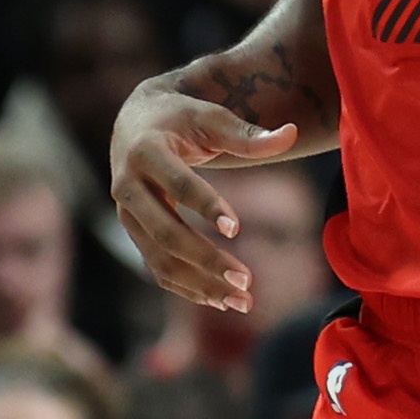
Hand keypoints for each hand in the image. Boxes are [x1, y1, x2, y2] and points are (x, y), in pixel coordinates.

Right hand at [108, 84, 302, 308]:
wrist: (134, 125)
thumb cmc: (179, 118)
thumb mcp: (211, 117)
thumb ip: (248, 134)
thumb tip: (292, 135)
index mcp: (145, 151)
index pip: (177, 184)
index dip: (207, 205)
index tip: (237, 228)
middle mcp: (127, 186)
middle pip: (166, 232)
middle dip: (206, 259)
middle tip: (246, 279)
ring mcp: (127, 214)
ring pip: (160, 260)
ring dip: (200, 284)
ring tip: (242, 301)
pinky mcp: (134, 233)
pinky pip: (158, 268)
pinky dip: (188, 287)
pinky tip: (221, 301)